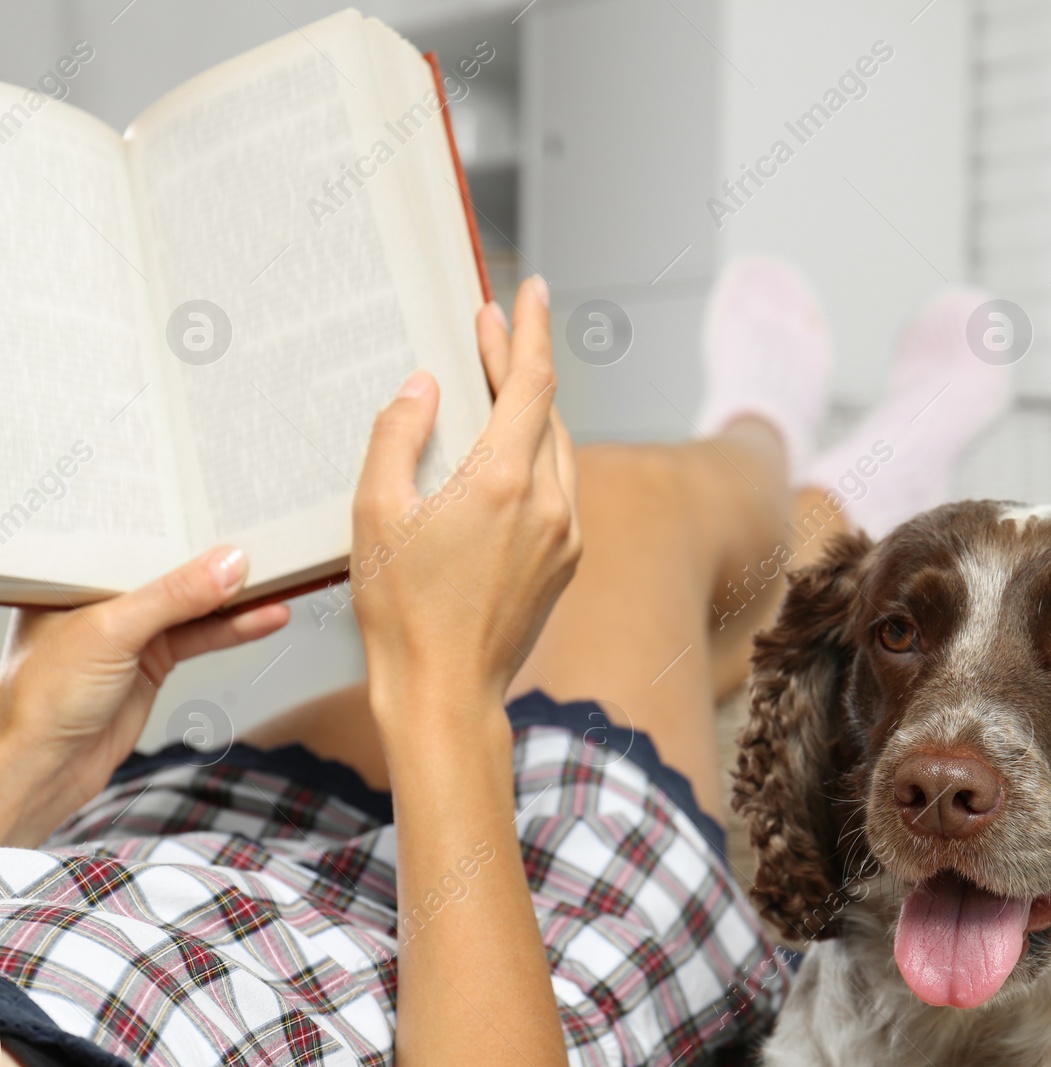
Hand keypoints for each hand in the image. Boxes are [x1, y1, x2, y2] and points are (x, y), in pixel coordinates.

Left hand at [0, 550, 289, 844]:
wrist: (43, 772)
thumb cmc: (40, 702)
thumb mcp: (111, 633)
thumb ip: (173, 598)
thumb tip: (227, 566)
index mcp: (74, 578)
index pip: (135, 540)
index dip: (179, 525)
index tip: (225, 513)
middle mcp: (102, 601)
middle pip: (171, 571)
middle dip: (215, 560)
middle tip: (263, 542)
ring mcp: (130, 633)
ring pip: (194, 606)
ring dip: (236, 599)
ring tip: (280, 582)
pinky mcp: (152, 662)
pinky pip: (202, 638)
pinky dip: (236, 629)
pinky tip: (266, 618)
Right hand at [351, 276, 579, 739]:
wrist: (446, 694)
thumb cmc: (401, 613)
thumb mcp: (375, 513)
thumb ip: (398, 437)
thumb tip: (423, 388)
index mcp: (502, 483)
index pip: (530, 383)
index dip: (529, 330)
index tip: (528, 290)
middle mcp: (549, 503)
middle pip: (546, 411)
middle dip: (520, 366)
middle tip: (488, 333)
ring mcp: (566, 534)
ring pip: (558, 450)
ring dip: (531, 412)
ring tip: (494, 386)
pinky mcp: (567, 561)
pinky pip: (560, 488)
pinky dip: (538, 457)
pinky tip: (505, 457)